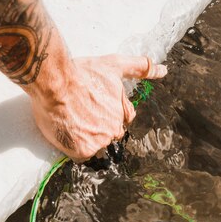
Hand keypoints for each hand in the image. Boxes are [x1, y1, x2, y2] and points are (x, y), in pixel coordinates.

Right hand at [28, 54, 166, 161]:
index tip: (92, 106)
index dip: (105, 113)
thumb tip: (164, 70)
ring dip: (85, 138)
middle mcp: (112, 130)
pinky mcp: (81, 150)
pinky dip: (74, 147)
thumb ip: (140, 68)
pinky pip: (80, 156)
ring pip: (94, 146)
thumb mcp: (115, 65)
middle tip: (78, 112)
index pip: (119, 122)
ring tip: (71, 121)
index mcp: (121, 114)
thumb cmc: (83, 73)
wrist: (56, 82)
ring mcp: (98, 142)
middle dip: (95, 127)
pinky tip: (67, 131)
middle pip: (106, 135)